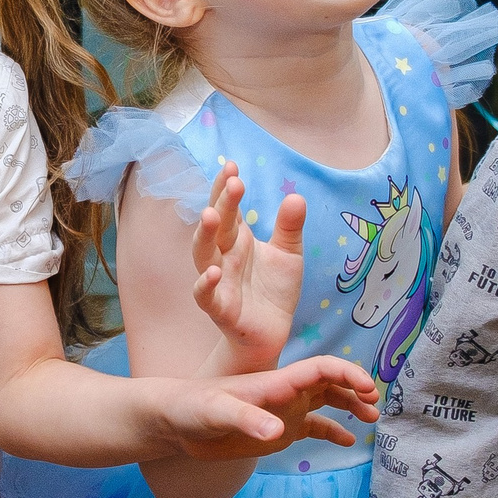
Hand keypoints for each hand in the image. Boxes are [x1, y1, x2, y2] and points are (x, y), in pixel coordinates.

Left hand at [163, 355, 378, 461]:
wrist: (173, 422)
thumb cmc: (191, 407)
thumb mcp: (215, 412)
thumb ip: (247, 420)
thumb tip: (279, 432)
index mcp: (276, 382)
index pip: (320, 368)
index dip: (347, 374)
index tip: (367, 388)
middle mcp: (286, 393)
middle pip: (331, 383)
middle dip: (356, 391)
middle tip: (374, 407)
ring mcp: (284, 411)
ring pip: (327, 402)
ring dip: (350, 408)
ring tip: (371, 421)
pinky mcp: (278, 431)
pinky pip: (313, 428)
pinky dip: (333, 432)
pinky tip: (348, 442)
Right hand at [190, 161, 306, 372]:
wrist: (272, 333)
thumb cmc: (273, 290)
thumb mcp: (289, 254)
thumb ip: (289, 228)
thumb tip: (295, 196)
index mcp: (237, 239)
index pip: (229, 208)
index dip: (226, 188)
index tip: (231, 165)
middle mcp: (223, 256)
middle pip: (216, 226)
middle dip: (222, 203)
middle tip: (233, 182)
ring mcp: (217, 281)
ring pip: (202, 255)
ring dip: (204, 236)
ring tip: (211, 215)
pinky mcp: (220, 309)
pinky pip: (205, 296)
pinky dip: (203, 285)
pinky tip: (210, 273)